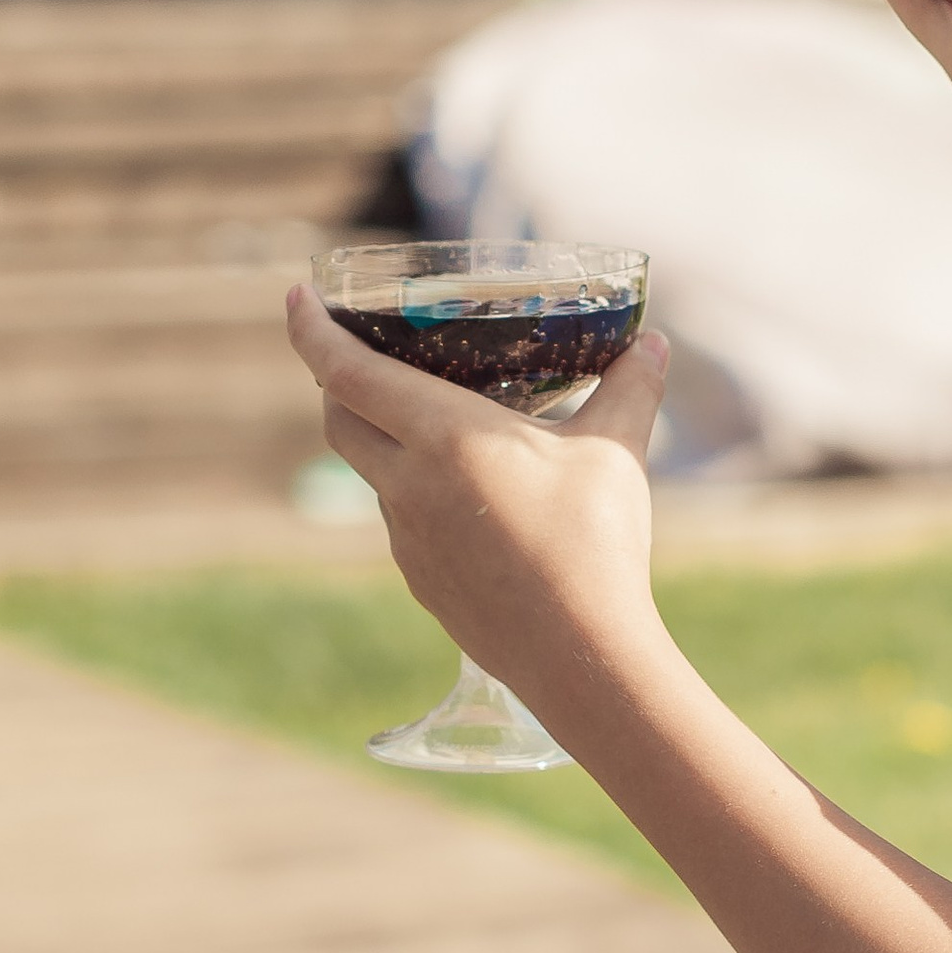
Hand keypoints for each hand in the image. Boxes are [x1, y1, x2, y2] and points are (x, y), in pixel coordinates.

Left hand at [284, 290, 669, 722]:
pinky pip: (404, 520)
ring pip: (373, 473)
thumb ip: (630, 390)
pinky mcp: (423, 580)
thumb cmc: (594, 544)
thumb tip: (655, 344)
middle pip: (339, 419)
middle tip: (360, 353)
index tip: (296, 296)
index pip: (346, 371)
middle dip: (335, 380)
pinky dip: (416, 491)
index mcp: (443, 436)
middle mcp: (408, 484)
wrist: (581, 656)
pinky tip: (467, 498)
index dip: (312, 329)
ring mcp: (409, 538)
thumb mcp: (617, 453)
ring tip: (434, 426)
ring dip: (384, 440)